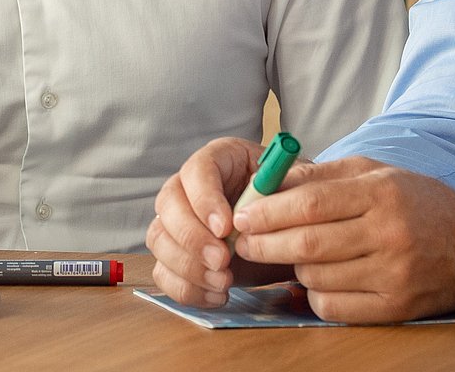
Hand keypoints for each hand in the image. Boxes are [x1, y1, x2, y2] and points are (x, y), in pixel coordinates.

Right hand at [146, 137, 291, 306]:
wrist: (288, 234)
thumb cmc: (288, 204)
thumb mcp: (295, 189)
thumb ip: (282, 189)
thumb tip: (265, 197)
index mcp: (220, 159)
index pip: (197, 170)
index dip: (205, 199)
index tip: (226, 228)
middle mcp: (190, 187)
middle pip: (168, 203)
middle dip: (193, 238)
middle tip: (223, 261)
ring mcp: (177, 222)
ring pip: (159, 239)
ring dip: (188, 267)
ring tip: (224, 282)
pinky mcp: (176, 255)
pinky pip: (163, 273)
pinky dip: (187, 289)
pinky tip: (217, 295)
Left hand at [229, 157, 454, 322]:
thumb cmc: (417, 202)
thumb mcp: (377, 173)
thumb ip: (323, 174)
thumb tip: (270, 181)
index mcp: (382, 193)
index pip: (311, 204)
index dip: (269, 212)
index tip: (242, 216)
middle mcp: (389, 234)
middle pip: (308, 244)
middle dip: (265, 244)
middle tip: (243, 243)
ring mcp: (393, 275)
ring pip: (317, 277)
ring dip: (292, 269)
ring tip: (289, 256)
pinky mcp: (395, 308)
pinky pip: (334, 307)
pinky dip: (314, 295)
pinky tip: (315, 280)